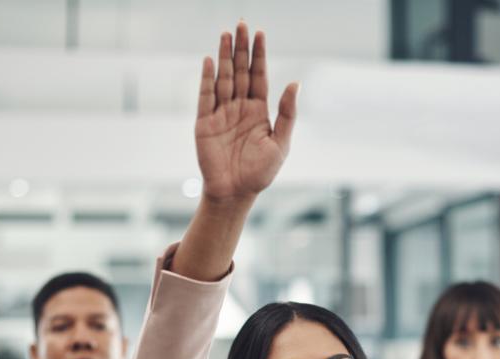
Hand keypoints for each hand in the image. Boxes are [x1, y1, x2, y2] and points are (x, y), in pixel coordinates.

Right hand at [195, 22, 297, 202]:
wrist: (236, 193)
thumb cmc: (261, 173)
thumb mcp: (281, 143)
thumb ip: (287, 114)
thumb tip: (295, 84)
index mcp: (258, 111)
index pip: (258, 76)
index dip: (259, 55)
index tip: (260, 33)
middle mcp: (239, 108)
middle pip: (240, 72)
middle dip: (241, 48)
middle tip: (242, 24)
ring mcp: (221, 113)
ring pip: (223, 79)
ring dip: (225, 57)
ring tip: (227, 34)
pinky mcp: (204, 123)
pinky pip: (205, 96)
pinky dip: (207, 79)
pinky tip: (211, 60)